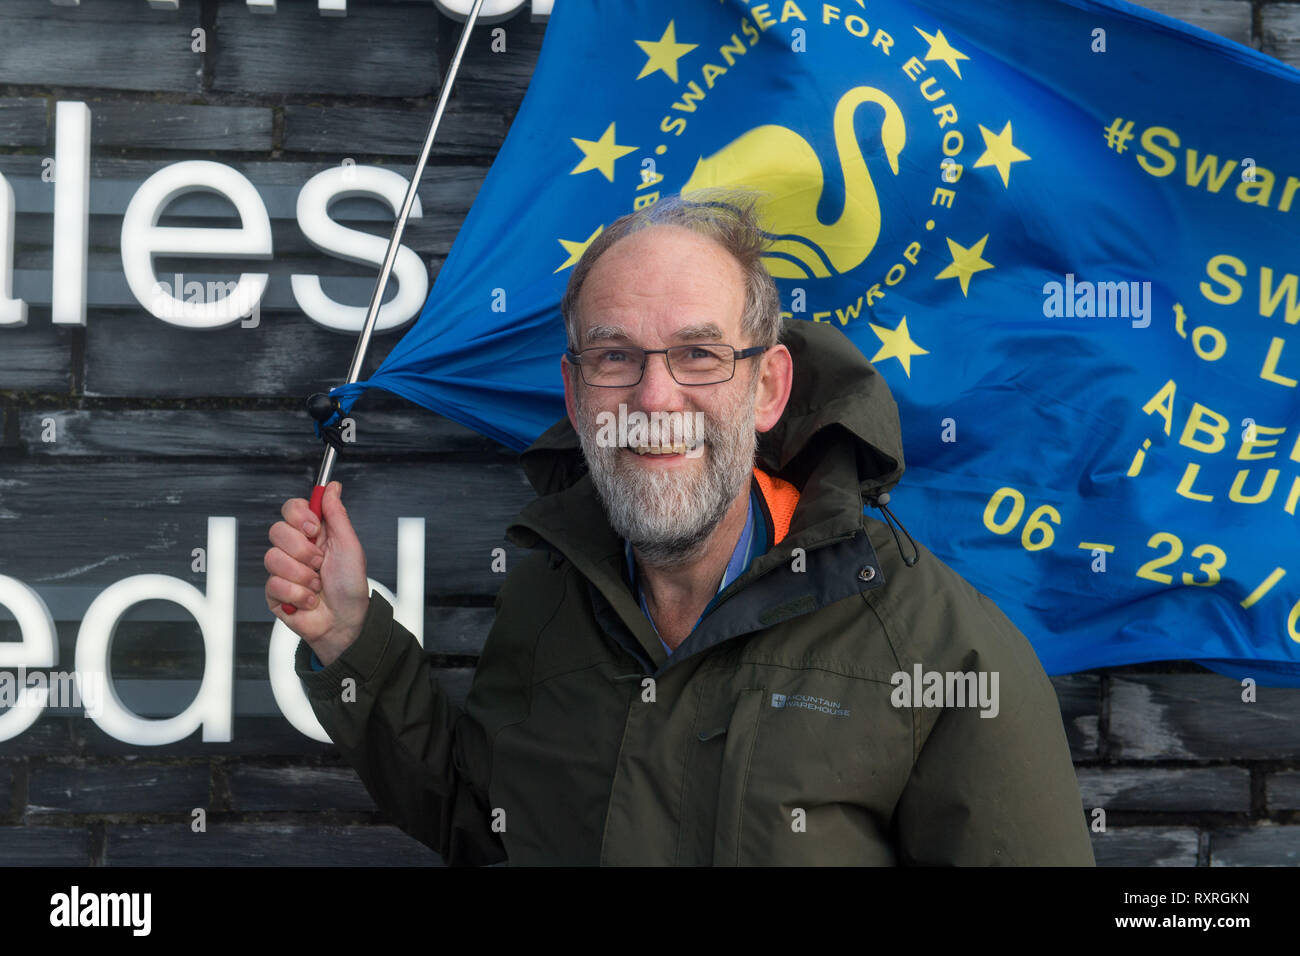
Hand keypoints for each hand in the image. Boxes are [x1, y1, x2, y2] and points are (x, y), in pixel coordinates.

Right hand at [265, 481, 368, 666]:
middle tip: (320, 563)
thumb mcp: (349, 546)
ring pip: (273, 558)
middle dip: (302, 551)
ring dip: (303, 576)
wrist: (345, 622)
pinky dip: (297, 594)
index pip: (291, 509)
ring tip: (317, 586)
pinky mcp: (274, 592)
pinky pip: (273, 584)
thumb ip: (337, 514)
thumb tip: (331, 486)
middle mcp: (295, 549)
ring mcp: (282, 571)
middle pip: (277, 531)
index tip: (313, 527)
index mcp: (313, 534)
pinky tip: (309, 600)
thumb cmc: (350, 585)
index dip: (298, 515)